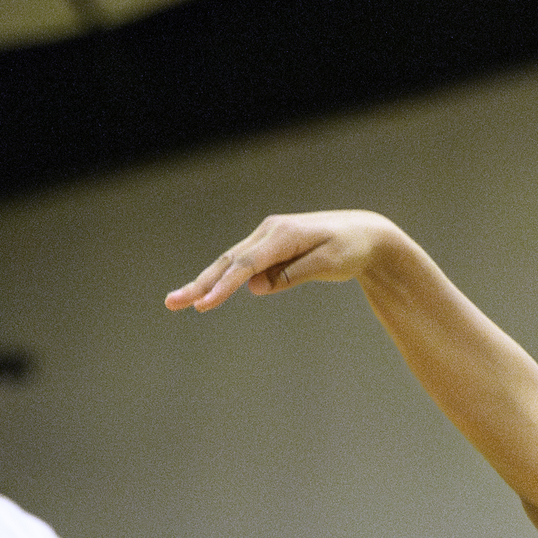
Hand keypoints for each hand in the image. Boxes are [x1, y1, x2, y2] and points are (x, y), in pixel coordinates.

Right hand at [165, 210, 392, 311]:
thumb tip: (256, 288)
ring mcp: (268, 239)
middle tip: (172, 303)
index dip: (222, 286)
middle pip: (228, 262)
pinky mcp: (271, 248)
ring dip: (206, 283)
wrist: (365, 233)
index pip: (245, 265)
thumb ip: (292, 275)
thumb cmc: (350, 249)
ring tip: (182, 301)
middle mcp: (269, 233)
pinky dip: (226, 281)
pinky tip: (209, 295)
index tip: (203, 305)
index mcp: (282, 235)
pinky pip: (245, 266)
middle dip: (200, 284)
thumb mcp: (328, 264)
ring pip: (231, 263)